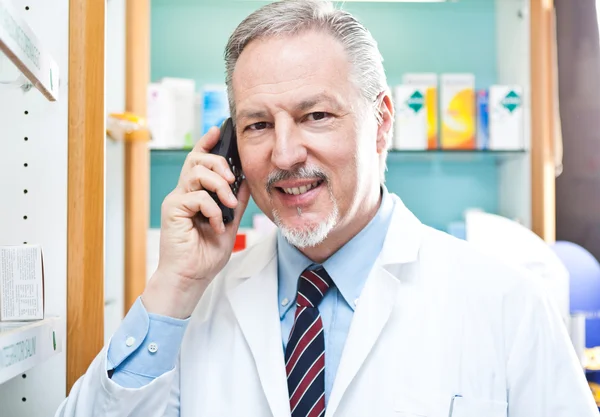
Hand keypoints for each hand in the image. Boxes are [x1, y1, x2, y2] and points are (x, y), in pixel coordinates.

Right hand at [142, 126, 250, 317]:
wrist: (190, 278)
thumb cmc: (205, 254)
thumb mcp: (229, 222)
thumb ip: (236, 202)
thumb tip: (246, 181)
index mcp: (195, 194)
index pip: (198, 161)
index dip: (207, 143)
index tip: (218, 130)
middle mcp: (183, 193)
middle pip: (197, 159)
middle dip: (219, 162)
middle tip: (233, 180)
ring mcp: (176, 200)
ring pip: (197, 172)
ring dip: (220, 185)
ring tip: (228, 205)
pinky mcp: (173, 209)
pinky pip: (197, 196)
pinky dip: (213, 209)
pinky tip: (216, 225)